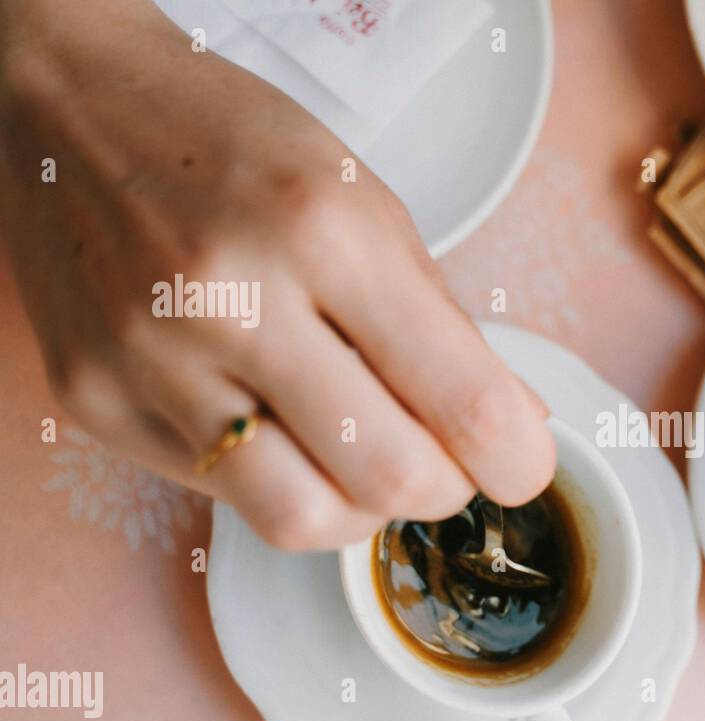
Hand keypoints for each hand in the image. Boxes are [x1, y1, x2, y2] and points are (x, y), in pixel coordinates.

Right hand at [0, 0, 553, 549]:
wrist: (70, 107)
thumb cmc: (234, 147)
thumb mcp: (366, 204)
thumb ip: (444, 324)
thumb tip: (513, 427)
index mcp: (325, 232)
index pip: (463, 402)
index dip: (517, 461)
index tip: (522, 467)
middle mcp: (231, 300)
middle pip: (387, 479)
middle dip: (443, 490)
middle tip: (444, 459)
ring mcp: (151, 361)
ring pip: (301, 518)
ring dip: (361, 508)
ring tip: (364, 453)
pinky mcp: (99, 404)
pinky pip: (224, 497)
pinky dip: (281, 480)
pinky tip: (280, 425)